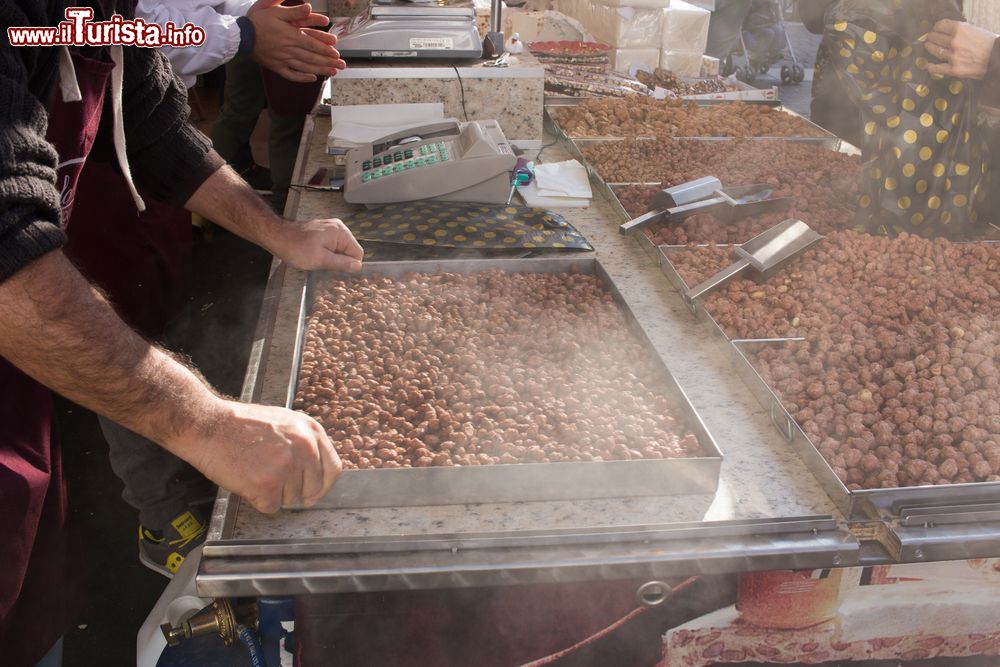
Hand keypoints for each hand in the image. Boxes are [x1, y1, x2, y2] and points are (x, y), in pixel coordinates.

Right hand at [180, 400, 341, 512]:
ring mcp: (287, 467)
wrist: (209, 425)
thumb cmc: (241, 424)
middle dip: (297, 492)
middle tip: (275, 483)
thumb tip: (317, 470)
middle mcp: (305, 448)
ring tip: (255, 472)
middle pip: (315, 488)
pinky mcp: (268, 485)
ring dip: (274, 494)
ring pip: (291, 499)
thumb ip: (304, 443)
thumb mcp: (285, 421)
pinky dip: (258, 501)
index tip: (312, 491)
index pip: (333, 469)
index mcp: (312, 431)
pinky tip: (247, 481)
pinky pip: (271, 507)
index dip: (322, 484)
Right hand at [248, 0, 346, 82]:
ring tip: (332, 72)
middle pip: (312, 58)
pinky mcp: (276, 67)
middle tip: (342, 65)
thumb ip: (294, 11)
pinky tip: (312, 79)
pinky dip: (302, 78)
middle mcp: (289, 50)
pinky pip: (291, 75)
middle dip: (328, 62)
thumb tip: (309, 8)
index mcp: (291, 36)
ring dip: (320, 70)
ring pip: (305, 67)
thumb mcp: (275, 10)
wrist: (240, 36)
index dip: (326, 50)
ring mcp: (283, 60)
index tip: (336, 54)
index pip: (313, 44)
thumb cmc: (258, 21)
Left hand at [269, 218, 364, 271]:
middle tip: (324, 265)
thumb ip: (341, 263)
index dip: (349, 264)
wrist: (277, 236)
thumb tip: (358, 266)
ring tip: (317, 260)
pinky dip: (326, 252)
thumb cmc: (297, 248)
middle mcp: (338, 227)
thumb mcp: (321, 260)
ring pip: (340, 248)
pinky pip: (332, 244)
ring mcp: (330, 228)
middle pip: (349, 250)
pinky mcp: (322, 231)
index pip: (357, 252)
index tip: (336, 270)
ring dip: (332, 257)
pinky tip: (315, 255)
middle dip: (340, 260)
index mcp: (341, 232)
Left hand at [926, 19, 997, 79]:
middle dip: (932, 37)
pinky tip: (928, 65)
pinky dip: (930, 67)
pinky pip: (936, 68)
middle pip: (936, 38)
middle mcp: (954, 42)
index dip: (936, 27)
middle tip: (930, 38)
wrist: (997, 57)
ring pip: (935, 51)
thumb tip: (948, 31)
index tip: (935, 29)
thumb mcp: (975, 30)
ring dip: (930, 48)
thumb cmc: (988, 43)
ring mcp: (952, 56)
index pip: (941, 25)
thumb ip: (960, 31)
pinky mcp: (953, 69)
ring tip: (928, 46)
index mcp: (960, 29)